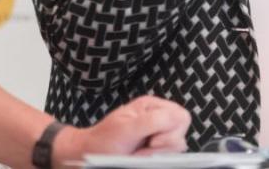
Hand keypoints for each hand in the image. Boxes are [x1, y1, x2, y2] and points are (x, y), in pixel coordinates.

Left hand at [53, 95, 190, 165]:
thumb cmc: (103, 140)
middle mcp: (158, 120)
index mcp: (153, 107)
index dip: (172, 130)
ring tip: (137, 156)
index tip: (152, 139)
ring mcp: (157, 136)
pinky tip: (139, 159)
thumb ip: (153, 120)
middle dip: (163, 146)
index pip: (181, 116)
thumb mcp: (126, 128)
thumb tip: (178, 119)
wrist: (86, 155)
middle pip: (181, 134)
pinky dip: (153, 160)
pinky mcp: (154, 151)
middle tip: (141, 150)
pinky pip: (166, 157)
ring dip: (156, 155)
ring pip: (176, 148)